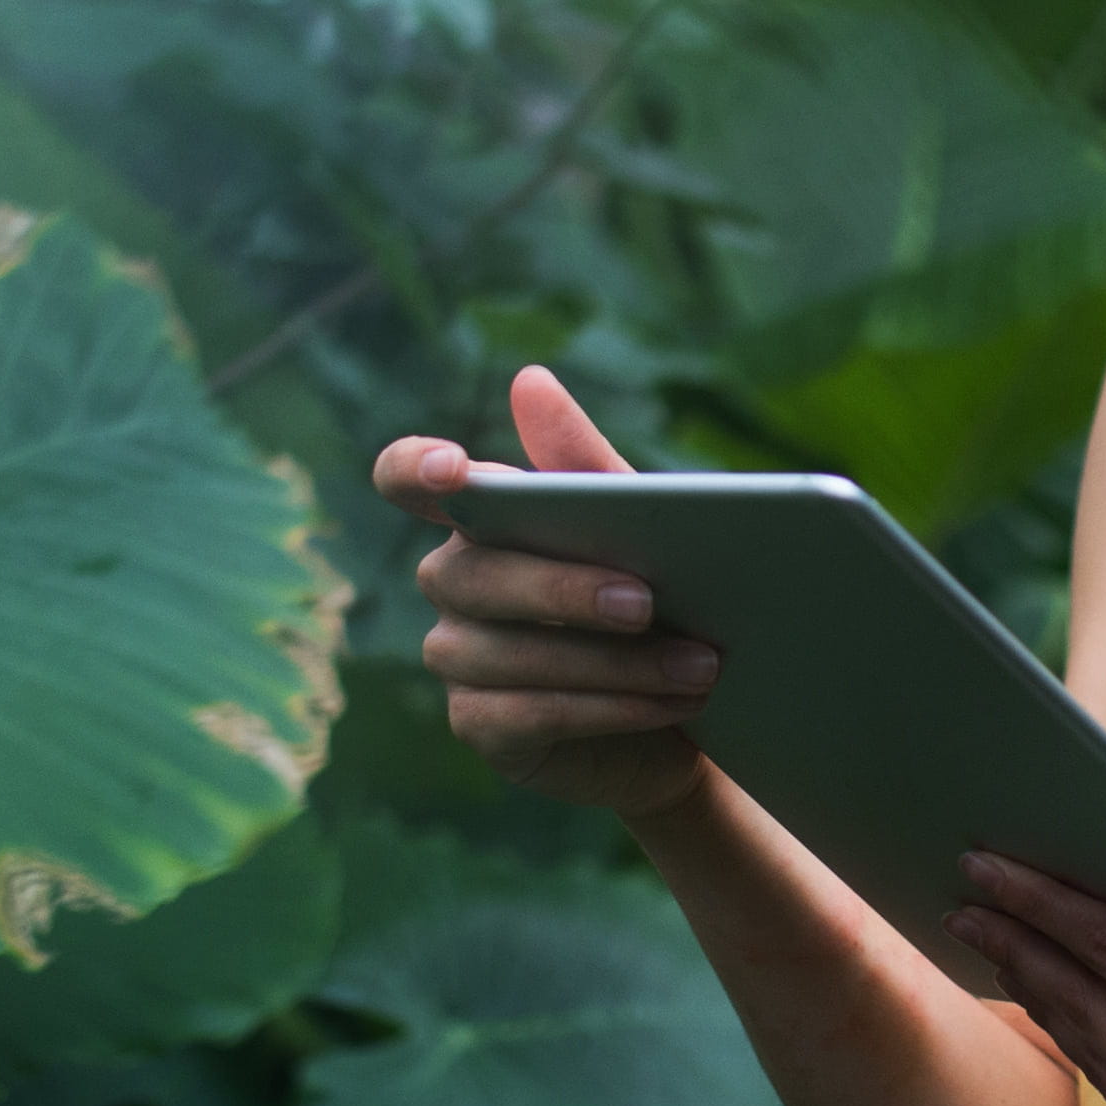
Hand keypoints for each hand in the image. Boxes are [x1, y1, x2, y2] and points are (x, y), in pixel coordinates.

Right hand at [374, 368, 721, 821]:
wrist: (689, 711)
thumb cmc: (658, 601)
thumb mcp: (641, 530)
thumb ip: (585, 466)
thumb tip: (529, 380)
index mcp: (479, 516)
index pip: (407, 478)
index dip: (413, 468)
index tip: (455, 468)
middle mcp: (452, 581)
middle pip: (473, 575)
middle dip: (564, 590)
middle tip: (648, 601)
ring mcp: (456, 656)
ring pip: (508, 653)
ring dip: (610, 662)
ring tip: (698, 667)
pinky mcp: (478, 724)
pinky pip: (528, 714)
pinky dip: (605, 708)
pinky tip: (667, 705)